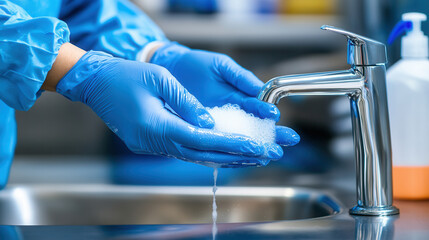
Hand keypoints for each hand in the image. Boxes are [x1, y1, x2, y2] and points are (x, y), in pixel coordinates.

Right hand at [56, 51, 282, 166]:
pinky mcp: (148, 143)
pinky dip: (203, 152)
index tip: (255, 147)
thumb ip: (187, 104)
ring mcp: (149, 146)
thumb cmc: (126, 75)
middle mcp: (153, 142)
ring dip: (220, 157)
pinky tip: (220, 151)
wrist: (96, 83)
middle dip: (233, 156)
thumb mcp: (161, 79)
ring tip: (248, 157)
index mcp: (157, 126)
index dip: (230, 145)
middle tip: (261, 156)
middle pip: (200, 155)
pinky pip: (181, 151)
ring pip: (191, 156)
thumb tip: (210, 124)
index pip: (202, 141)